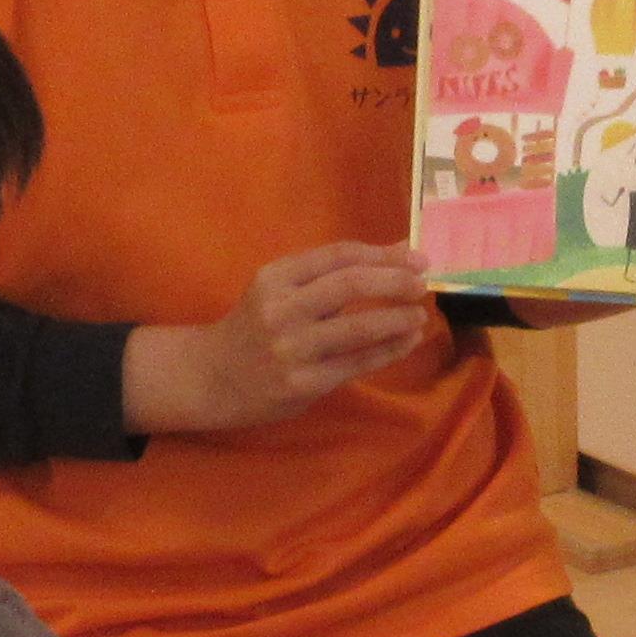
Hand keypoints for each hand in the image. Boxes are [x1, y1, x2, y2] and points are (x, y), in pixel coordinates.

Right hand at [135, 242, 434, 432]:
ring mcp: (291, 348)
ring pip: (358, 328)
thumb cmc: (256, 327)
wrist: (212, 377)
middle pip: (350, 285)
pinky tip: (407, 341)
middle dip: (395, 282)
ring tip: (420, 314)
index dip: (382, 255)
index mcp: (275, 277)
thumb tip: (399, 252)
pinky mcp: (303, 383)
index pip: (338, 256)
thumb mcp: (281, 289)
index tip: (416, 258)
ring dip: (398, 318)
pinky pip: (357, 363)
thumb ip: (332, 273)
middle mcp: (280, 309)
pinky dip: (388, 350)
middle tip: (423, 284)